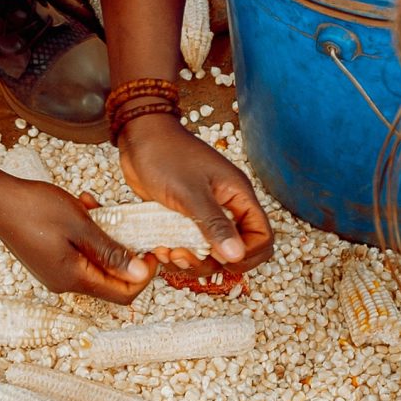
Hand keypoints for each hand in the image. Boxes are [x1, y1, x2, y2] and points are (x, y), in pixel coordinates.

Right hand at [0, 177, 156, 304]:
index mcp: (74, 279)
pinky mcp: (49, 261)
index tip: (152, 249)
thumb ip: (111, 253)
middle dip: (124, 252)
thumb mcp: (81, 226)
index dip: (144, 275)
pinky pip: (80, 255)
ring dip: (105, 238)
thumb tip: (141, 274)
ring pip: (96, 263)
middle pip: (110, 280)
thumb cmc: (35, 209)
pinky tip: (83, 209)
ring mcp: (55, 273)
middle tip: (126, 222)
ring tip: (97, 208)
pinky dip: (88, 236)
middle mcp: (65, 283)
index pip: (123, 294)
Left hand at [117, 115, 272, 279]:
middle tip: (186, 258)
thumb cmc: (166, 154)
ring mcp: (206, 214)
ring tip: (168, 253)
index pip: (262, 236)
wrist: (139, 137)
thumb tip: (237, 255)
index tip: (219, 258)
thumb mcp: (190, 192)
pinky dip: (178, 254)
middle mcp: (227, 207)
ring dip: (192, 261)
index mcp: (238, 196)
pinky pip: (191, 246)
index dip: (247, 255)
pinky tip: (161, 249)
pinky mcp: (186, 218)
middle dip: (213, 262)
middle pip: (237, 250)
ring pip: (212, 253)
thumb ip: (214, 225)